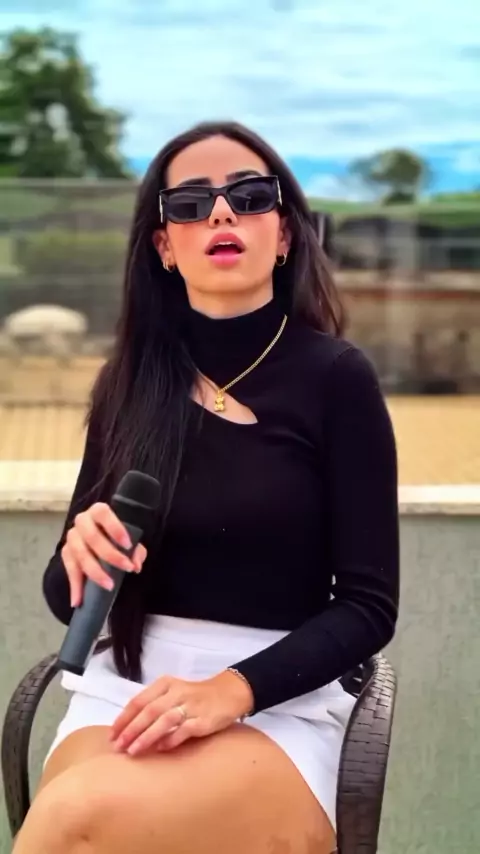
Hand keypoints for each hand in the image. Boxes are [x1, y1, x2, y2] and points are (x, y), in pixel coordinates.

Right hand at [62, 502, 147, 606]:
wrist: (99, 540)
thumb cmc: (116, 537)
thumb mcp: (129, 542)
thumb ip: (136, 551)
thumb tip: (135, 565)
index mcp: (98, 512)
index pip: (103, 513)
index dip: (115, 527)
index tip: (128, 544)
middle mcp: (82, 521)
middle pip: (92, 537)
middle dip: (110, 555)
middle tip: (127, 568)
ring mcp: (72, 537)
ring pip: (80, 554)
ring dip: (95, 572)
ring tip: (109, 586)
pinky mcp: (66, 553)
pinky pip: (70, 570)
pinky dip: (75, 586)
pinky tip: (78, 601)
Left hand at [110, 670, 253, 755]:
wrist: (228, 693)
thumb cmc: (195, 696)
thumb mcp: (173, 693)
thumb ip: (153, 706)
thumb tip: (129, 728)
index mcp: (165, 684)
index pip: (139, 700)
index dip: (124, 718)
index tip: (112, 735)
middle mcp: (176, 692)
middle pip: (148, 711)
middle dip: (131, 730)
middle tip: (118, 747)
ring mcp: (190, 706)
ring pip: (163, 720)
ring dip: (146, 737)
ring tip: (133, 751)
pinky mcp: (203, 720)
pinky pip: (183, 731)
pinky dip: (170, 740)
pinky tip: (160, 749)